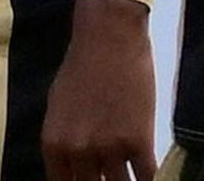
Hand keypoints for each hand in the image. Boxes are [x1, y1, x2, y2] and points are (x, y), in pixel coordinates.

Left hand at [44, 0, 157, 180]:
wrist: (109, 37)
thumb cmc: (81, 67)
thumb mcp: (58, 109)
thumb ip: (64, 143)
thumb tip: (72, 168)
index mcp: (54, 145)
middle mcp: (78, 151)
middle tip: (112, 178)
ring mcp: (110, 148)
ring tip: (130, 177)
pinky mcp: (139, 141)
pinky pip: (146, 177)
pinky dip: (148, 179)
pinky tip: (148, 175)